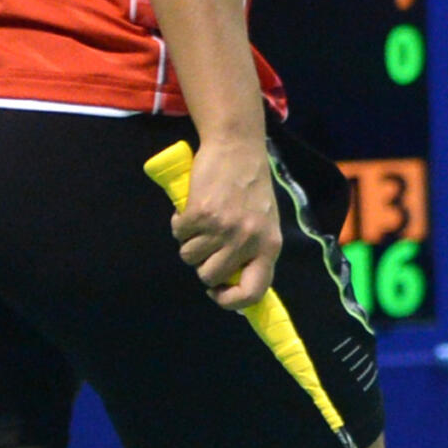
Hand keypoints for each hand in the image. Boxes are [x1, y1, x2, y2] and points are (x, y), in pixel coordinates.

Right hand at [171, 136, 281, 309]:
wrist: (238, 146)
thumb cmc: (250, 186)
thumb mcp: (263, 222)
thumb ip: (253, 251)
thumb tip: (233, 286)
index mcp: (269, 245)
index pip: (254, 292)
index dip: (231, 301)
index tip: (217, 291)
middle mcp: (248, 240)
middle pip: (210, 276)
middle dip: (202, 263)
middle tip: (207, 241)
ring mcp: (224, 227)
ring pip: (190, 257)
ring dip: (189, 241)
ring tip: (202, 220)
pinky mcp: (201, 213)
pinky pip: (178, 233)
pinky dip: (179, 223)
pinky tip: (191, 209)